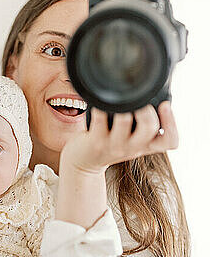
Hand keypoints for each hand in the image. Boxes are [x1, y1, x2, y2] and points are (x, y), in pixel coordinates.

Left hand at [61, 101, 178, 174]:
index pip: (170, 141)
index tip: (166, 106)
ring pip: (124, 121)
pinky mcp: (95, 142)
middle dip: (146, 109)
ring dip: (123, 105)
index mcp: (145, 145)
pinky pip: (99, 118)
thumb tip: (150, 93)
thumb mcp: (131, 140)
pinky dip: (100, 106)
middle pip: (149, 127)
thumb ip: (142, 125)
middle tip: (142, 100)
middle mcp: (132, 147)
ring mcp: (113, 145)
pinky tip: (99, 101)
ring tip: (120, 97)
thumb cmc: (109, 145)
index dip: (172, 124)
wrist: (83, 163)